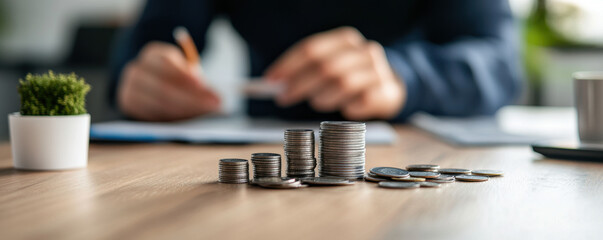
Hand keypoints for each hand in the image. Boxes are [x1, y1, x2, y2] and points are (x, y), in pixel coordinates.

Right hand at [118, 42, 220, 120]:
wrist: (149, 86)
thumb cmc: (175, 78)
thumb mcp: (184, 71)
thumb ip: (192, 77)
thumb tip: (203, 88)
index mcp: (153, 53)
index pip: (167, 62)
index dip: (184, 75)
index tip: (202, 85)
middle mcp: (137, 68)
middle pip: (163, 86)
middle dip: (191, 98)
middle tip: (213, 105)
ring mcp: (129, 86)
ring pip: (158, 102)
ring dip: (184, 110)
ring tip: (203, 113)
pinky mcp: (128, 103)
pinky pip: (151, 113)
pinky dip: (171, 117)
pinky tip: (187, 117)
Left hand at [264, 27, 405, 119]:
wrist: (388, 86)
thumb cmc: (349, 76)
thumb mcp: (328, 65)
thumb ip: (305, 70)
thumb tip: (274, 83)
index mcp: (346, 39)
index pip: (312, 49)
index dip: (288, 65)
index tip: (271, 80)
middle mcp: (364, 51)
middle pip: (326, 67)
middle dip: (300, 84)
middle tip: (283, 97)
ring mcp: (378, 71)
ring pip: (344, 84)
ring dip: (323, 97)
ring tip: (316, 102)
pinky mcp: (385, 92)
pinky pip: (360, 102)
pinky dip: (347, 108)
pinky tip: (344, 108)